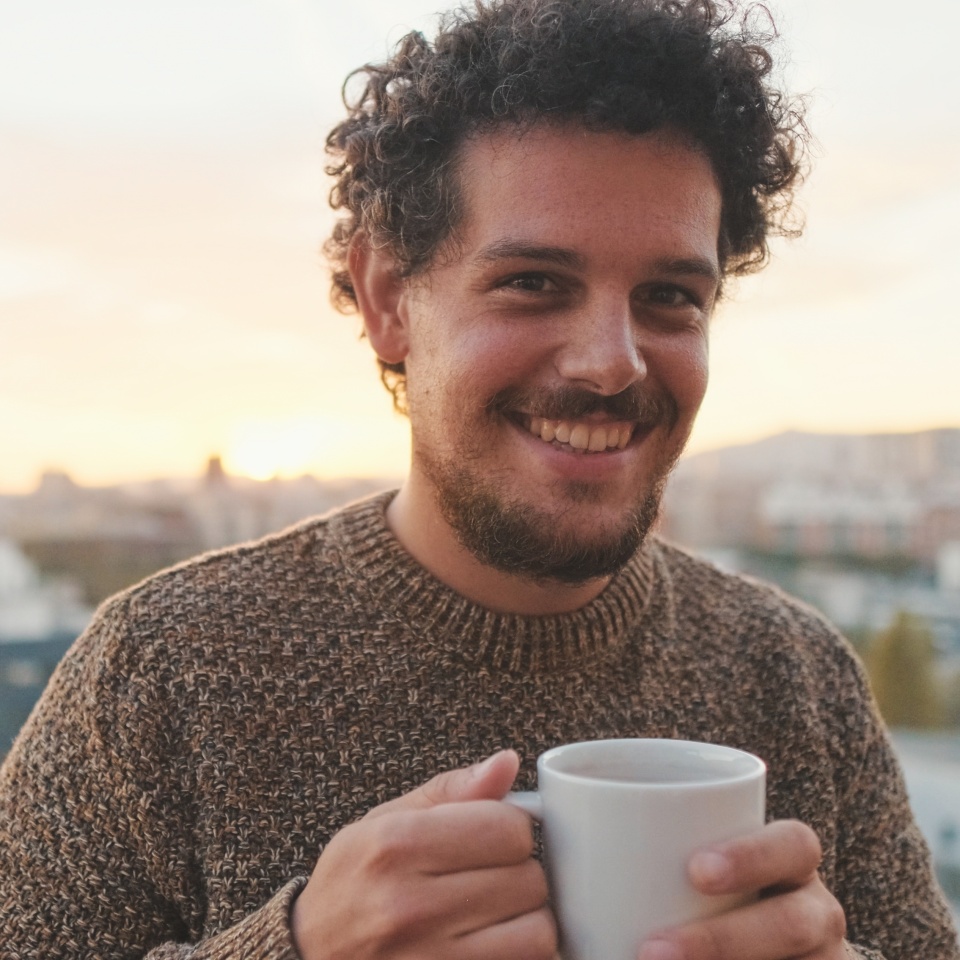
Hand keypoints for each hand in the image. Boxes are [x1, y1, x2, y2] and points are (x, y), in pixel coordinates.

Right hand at [290, 750, 557, 959]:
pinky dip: (520, 955)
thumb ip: (452, 790)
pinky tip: (492, 942)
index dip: (510, 828)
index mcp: (397, 845)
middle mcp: (410, 906)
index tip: (494, 836)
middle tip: (490, 878)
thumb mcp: (384, 822)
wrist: (307, 958)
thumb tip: (508, 762)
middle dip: (519, 873)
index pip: (508, 828)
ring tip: (494, 914)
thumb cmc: (350, 885)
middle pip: (528, 879)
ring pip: (537, 933)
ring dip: (526, 921)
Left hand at [637, 820, 847, 959]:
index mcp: (787, 867)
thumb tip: (548, 822)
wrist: (772, 957)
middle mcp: (816, 916)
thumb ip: (643, 856)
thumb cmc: (706, 905)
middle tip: (651, 953)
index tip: (694, 872)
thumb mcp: (693, 876)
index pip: (792, 845)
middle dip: (725, 941)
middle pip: (795, 924)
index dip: (752, 855)